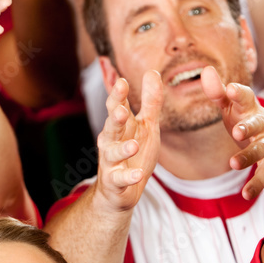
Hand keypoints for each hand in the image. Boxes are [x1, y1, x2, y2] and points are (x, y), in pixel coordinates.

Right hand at [94, 72, 162, 211]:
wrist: (119, 190)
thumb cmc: (133, 154)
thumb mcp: (146, 126)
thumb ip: (150, 101)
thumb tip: (152, 72)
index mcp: (120, 126)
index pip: (118, 106)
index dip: (118, 96)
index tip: (122, 82)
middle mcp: (111, 142)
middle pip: (111, 127)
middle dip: (115, 119)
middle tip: (121, 110)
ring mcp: (111, 162)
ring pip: (113, 153)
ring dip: (123, 149)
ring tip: (133, 145)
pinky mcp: (115, 182)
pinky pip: (120, 179)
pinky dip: (128, 177)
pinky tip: (137, 174)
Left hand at [198, 66, 263, 199]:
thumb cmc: (248, 117)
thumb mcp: (232, 105)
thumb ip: (218, 92)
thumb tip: (206, 70)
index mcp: (252, 107)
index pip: (245, 97)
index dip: (238, 94)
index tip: (231, 90)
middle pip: (257, 124)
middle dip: (248, 127)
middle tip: (236, 132)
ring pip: (262, 150)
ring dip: (249, 156)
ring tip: (233, 164)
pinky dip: (256, 185)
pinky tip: (246, 195)